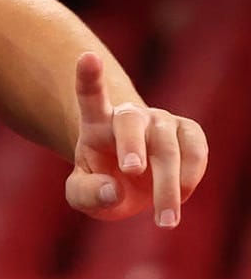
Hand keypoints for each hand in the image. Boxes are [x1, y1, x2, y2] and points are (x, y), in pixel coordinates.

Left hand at [66, 53, 207, 226]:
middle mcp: (129, 116)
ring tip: (164, 221)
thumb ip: (88, 194)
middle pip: (130, 120)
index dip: (89, 77)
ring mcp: (161, 121)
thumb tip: (114, 189)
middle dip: (133, 143)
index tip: (87, 57)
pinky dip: (190, 177)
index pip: (90, 96)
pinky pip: (196, 150)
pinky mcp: (188, 132)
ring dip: (168, 184)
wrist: (131, 184)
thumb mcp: (83, 197)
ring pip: (168, 145)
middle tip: (133, 171)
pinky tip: (179, 199)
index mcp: (95, 124)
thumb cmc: (102, 185)